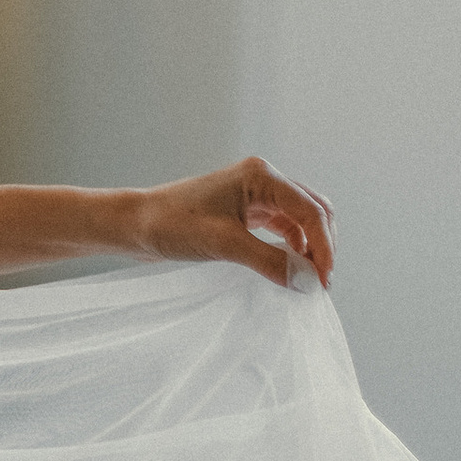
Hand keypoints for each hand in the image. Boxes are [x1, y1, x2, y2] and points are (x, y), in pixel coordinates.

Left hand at [133, 156, 333, 288]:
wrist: (135, 224)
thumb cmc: (171, 225)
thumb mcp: (223, 245)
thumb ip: (269, 261)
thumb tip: (309, 282)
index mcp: (260, 176)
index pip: (311, 210)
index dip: (324, 247)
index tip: (324, 281)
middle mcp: (263, 180)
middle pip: (314, 211)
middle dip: (322, 246)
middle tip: (320, 284)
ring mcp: (256, 195)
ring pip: (302, 220)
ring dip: (310, 248)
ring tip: (308, 281)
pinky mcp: (247, 212)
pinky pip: (284, 228)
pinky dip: (293, 248)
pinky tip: (290, 269)